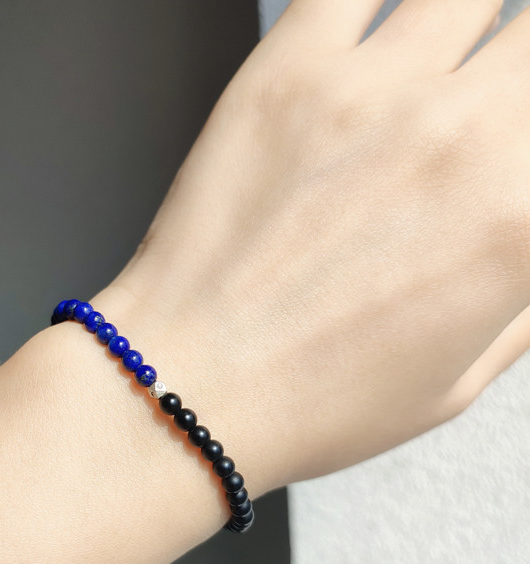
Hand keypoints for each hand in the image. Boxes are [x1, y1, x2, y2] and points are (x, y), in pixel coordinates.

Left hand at [90, 0, 529, 496]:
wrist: (189, 387)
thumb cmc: (306, 401)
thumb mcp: (452, 384)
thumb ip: (518, 304)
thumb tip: (524, 245)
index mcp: (521, 222)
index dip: (526, 130)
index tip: (504, 153)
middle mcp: (460, 140)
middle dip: (511, 71)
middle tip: (472, 111)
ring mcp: (368, 95)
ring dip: (456, 28)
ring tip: (425, 71)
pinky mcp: (284, 74)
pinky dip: (369, 5)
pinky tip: (361, 40)